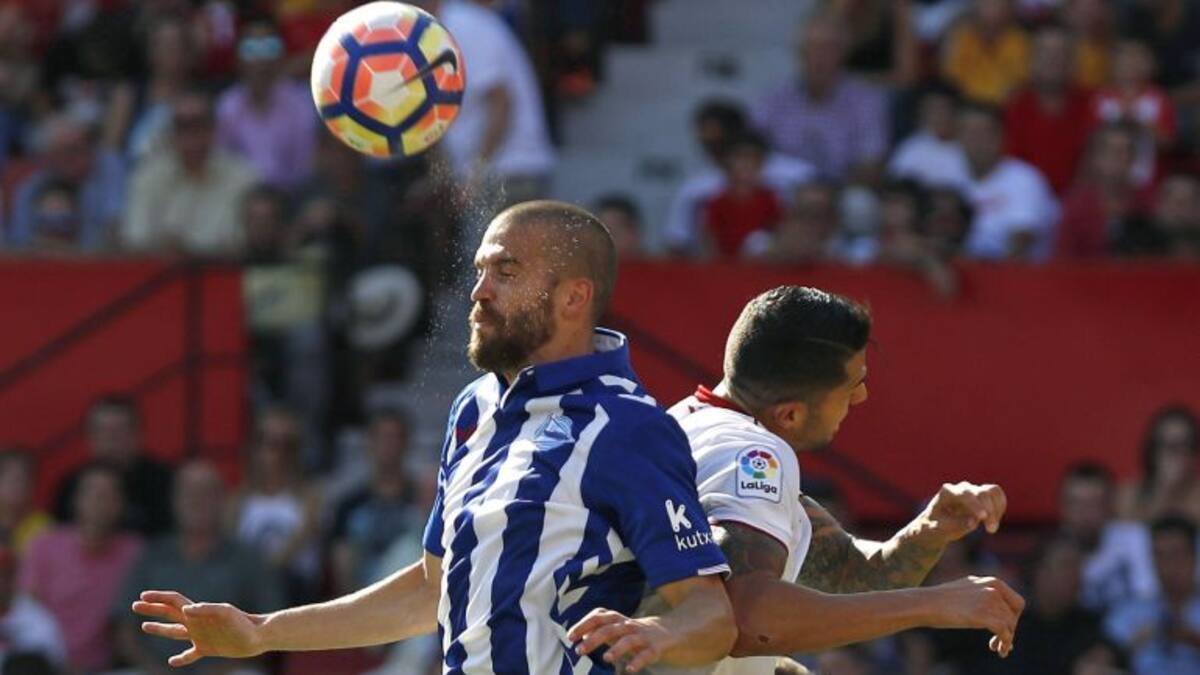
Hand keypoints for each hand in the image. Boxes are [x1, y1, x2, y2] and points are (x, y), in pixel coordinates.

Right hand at [132, 590, 266, 666]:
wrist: (258, 636)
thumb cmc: (243, 623)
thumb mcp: (226, 613)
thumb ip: (207, 609)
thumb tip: (185, 609)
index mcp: (198, 612)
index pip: (174, 602)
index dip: (158, 598)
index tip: (142, 596)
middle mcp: (197, 622)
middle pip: (169, 614)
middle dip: (152, 609)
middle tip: (134, 605)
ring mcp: (201, 635)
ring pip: (174, 632)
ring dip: (159, 629)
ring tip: (144, 626)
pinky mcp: (208, 648)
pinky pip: (190, 655)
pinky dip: (180, 659)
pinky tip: (172, 662)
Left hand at [567, 608, 672, 672]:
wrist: (665, 629)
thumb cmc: (632, 630)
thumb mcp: (615, 627)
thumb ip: (597, 630)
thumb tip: (580, 636)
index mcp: (616, 619)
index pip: (597, 617)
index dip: (583, 625)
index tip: (570, 637)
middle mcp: (627, 625)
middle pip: (609, 629)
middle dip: (594, 640)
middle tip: (579, 651)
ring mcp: (641, 636)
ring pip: (627, 640)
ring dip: (616, 649)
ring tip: (605, 658)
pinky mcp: (653, 648)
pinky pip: (645, 654)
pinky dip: (638, 662)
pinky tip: (629, 669)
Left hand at [923, 482, 1006, 542]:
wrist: (936, 525)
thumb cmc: (934, 527)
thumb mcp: (939, 529)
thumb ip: (955, 524)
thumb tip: (973, 522)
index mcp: (946, 493)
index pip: (964, 494)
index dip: (975, 504)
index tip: (983, 517)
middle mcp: (960, 488)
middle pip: (981, 492)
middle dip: (989, 510)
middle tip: (991, 530)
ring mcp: (972, 490)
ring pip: (992, 491)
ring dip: (997, 509)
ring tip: (992, 527)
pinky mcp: (981, 495)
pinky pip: (996, 495)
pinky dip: (1000, 507)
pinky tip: (996, 521)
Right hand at [927, 576, 1024, 657]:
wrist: (926, 603)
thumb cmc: (941, 600)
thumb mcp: (967, 590)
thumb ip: (983, 595)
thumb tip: (996, 614)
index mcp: (992, 581)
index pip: (1016, 602)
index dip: (1013, 617)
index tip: (1005, 628)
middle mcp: (994, 588)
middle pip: (1014, 615)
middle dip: (1010, 628)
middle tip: (1003, 640)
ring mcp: (990, 601)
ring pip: (1010, 625)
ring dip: (1007, 639)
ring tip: (997, 648)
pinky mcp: (985, 615)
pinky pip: (1005, 633)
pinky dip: (1005, 644)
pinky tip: (998, 651)